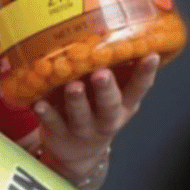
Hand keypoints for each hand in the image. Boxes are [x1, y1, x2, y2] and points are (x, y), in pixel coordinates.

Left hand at [33, 55, 158, 178]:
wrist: (77, 154)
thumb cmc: (97, 114)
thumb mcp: (114, 99)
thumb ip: (115, 76)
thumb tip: (115, 35)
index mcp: (124, 106)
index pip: (139, 89)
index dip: (145, 73)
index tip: (150, 56)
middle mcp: (106, 119)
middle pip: (109, 105)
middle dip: (106, 88)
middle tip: (102, 73)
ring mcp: (81, 128)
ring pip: (79, 115)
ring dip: (76, 100)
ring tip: (73, 86)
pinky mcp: (58, 134)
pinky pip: (51, 122)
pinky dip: (45, 112)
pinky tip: (39, 103)